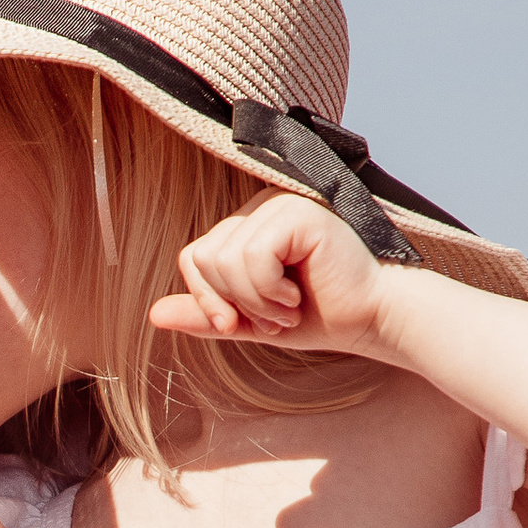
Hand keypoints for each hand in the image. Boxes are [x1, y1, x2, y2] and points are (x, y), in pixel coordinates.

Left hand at [146, 192, 392, 351]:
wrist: (374, 318)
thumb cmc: (322, 316)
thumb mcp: (252, 321)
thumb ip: (207, 315)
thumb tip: (153, 314)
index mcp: (247, 226)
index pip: (194, 255)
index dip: (207, 298)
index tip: (242, 323)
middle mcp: (260, 207)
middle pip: (204, 256)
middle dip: (235, 302)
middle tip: (276, 315)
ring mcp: (279, 204)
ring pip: (224, 258)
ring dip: (256, 299)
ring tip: (289, 307)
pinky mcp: (298, 211)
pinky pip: (251, 256)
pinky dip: (269, 290)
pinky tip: (299, 295)